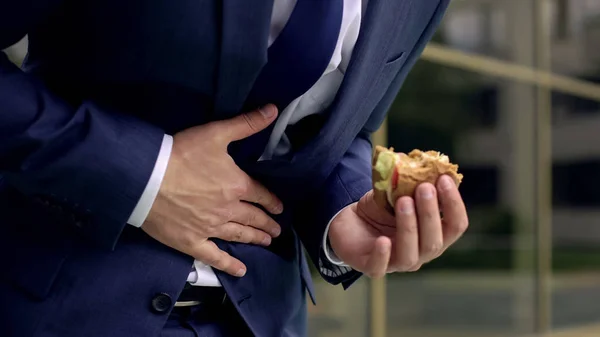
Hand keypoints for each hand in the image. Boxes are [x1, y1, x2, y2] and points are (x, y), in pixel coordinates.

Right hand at [142, 104, 282, 277]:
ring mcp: (211, 228)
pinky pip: (214, 256)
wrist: (146, 178)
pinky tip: (241, 270)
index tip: (280, 208)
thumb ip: (246, 124)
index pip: (261, 195)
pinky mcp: (191, 242)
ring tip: (266, 242)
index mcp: (237, 185)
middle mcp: (229, 210)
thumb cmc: (182, 154)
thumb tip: (273, 109)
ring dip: (255, 238)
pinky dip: (229, 264)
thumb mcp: (217, 133)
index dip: (272, 202)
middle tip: (276, 230)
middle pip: (253, 218)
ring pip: (239, 235)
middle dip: (267, 224)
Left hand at [328, 175, 467, 277]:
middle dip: (430, 214)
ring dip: (409, 227)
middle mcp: (420, 253)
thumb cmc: (380, 209)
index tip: (444, 179)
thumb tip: (424, 162)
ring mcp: (396, 263)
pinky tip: (383, 240)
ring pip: (410, 256)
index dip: (453, 204)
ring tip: (403, 201)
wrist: (350, 221)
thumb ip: (412, 181)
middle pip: (434, 242)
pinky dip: (382, 255)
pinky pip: (379, 268)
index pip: (455, 226)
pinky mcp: (371, 266)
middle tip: (424, 188)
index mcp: (433, 235)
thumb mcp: (396, 192)